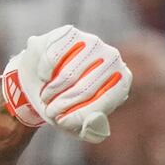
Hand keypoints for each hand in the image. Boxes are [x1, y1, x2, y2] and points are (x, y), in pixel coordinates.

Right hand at [2, 25, 130, 143]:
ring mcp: (93, 42)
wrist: (42, 83)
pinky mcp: (71, 34)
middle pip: (85, 89)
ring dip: (52, 91)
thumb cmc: (66, 107)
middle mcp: (113, 58)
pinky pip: (53, 58)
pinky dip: (44, 73)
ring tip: (46, 97)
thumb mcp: (79, 126)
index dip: (77, 116)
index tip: (61, 122)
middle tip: (50, 112)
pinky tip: (45, 75)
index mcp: (122, 82)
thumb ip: (92, 130)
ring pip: (68, 74)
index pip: (102, 103)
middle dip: (62, 106)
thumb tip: (95, 121)